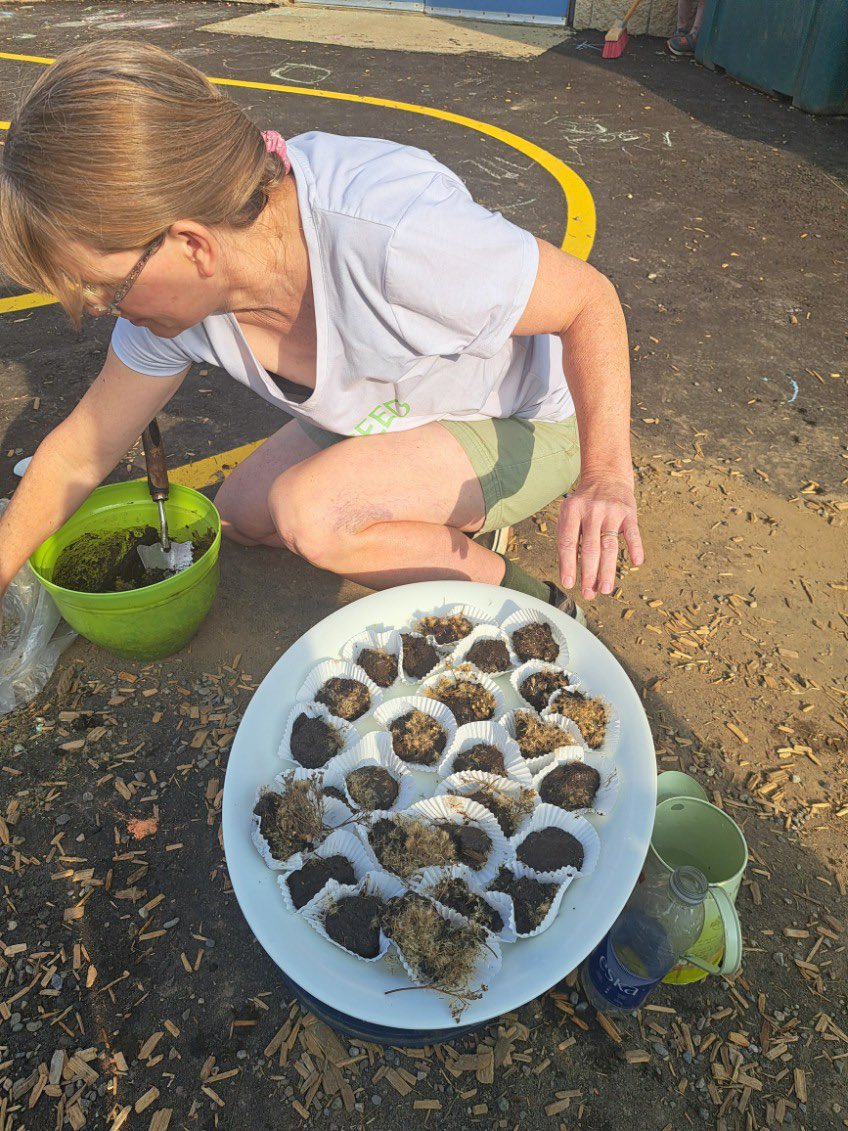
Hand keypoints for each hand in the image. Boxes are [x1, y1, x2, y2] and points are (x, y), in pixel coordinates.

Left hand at [557, 473, 643, 599]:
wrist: (606, 476)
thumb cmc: (584, 504)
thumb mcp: (569, 516)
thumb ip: (567, 541)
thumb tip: (567, 574)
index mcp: (571, 511)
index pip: (568, 542)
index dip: (568, 565)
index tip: (569, 584)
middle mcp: (591, 511)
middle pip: (590, 548)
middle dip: (589, 574)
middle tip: (588, 594)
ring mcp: (611, 511)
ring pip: (609, 546)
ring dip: (607, 570)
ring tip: (605, 590)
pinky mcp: (629, 512)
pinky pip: (633, 533)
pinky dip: (636, 547)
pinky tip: (636, 563)